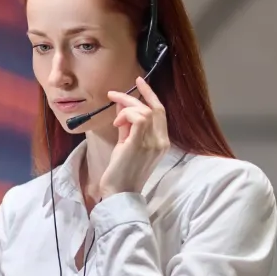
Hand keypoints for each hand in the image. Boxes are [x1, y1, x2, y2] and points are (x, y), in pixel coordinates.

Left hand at [99, 77, 169, 198]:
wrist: (119, 193)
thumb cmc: (121, 171)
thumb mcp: (127, 144)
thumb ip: (128, 126)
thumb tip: (122, 106)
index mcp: (162, 142)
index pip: (160, 112)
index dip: (150, 95)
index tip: (139, 82)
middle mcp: (162, 141)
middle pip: (154, 108)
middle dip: (135, 96)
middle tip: (114, 94)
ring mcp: (154, 143)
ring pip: (145, 111)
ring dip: (126, 109)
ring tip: (115, 122)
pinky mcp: (140, 144)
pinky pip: (139, 118)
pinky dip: (126, 115)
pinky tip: (117, 124)